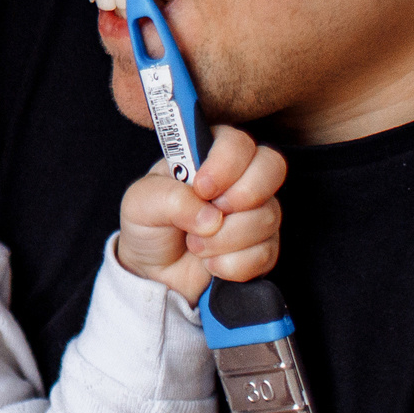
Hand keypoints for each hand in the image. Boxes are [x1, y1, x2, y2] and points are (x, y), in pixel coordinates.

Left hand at [115, 125, 284, 304]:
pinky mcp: (263, 247)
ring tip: (195, 245)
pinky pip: (266, 254)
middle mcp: (239, 178)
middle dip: (242, 196)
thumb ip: (171, 199)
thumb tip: (211, 217)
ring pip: (268, 216)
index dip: (226, 165)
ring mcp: (256, 212)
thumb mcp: (141, 203)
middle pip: (272, 167)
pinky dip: (232, 265)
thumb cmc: (148, 224)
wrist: (153, 270)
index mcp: (207, 154)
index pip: (238, 142)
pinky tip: (210, 263)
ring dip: (225, 239)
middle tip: (212, 215)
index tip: (202, 189)